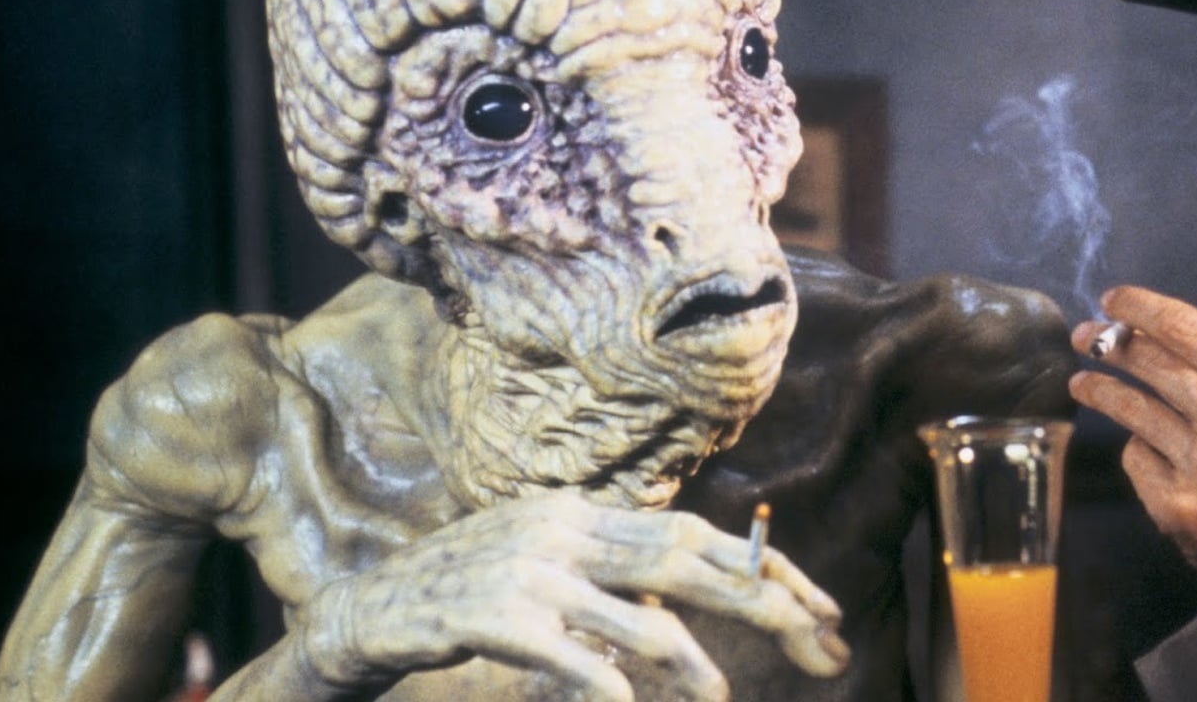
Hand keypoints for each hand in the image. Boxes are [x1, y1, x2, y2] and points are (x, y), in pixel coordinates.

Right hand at [293, 490, 847, 699]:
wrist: (374, 607)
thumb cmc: (473, 590)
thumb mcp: (551, 561)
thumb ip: (613, 569)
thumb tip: (686, 590)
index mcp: (586, 512)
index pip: (697, 533)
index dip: (766, 567)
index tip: (821, 607)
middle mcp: (567, 530)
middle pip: (688, 560)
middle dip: (765, 602)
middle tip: (821, 641)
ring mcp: (532, 571)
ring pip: (639, 615)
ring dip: (691, 663)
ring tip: (722, 698)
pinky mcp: (497, 616)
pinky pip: (571, 654)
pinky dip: (607, 682)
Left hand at [1069, 253, 1196, 589]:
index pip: (1188, 329)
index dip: (1141, 308)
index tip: (1112, 298)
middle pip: (1152, 364)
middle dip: (1109, 343)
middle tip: (1085, 334)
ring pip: (1133, 410)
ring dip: (1101, 390)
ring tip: (1083, 381)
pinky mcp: (1176, 503)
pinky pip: (1136, 458)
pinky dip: (1136, 450)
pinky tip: (1142, 446)